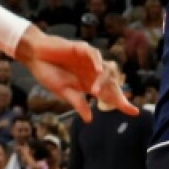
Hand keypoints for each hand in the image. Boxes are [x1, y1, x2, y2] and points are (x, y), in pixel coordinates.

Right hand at [19, 31, 138, 121]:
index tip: (134, 112)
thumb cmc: (48, 73)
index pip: (108, 94)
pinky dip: (98, 62)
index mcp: (88, 84)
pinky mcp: (81, 49)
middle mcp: (91, 72)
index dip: (122, 102)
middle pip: (112, 83)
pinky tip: (99, 70)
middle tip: (124, 105)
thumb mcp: (64, 92)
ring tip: (95, 92)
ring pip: (106, 69)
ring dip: (103, 81)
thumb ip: (78, 103)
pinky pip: (94, 54)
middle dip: (118, 95)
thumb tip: (89, 119)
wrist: (34, 56)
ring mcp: (88, 60)